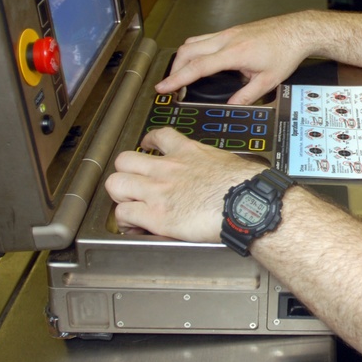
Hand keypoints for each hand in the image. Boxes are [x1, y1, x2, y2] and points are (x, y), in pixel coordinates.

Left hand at [107, 127, 262, 241]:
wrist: (246, 203)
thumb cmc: (245, 186)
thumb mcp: (228, 162)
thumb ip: (214, 164)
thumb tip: (222, 171)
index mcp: (189, 153)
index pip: (160, 136)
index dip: (149, 142)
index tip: (148, 147)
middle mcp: (167, 168)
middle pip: (125, 159)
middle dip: (127, 172)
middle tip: (135, 184)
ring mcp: (158, 191)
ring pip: (116, 183)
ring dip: (121, 195)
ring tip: (130, 205)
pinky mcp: (156, 215)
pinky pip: (123, 214)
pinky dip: (126, 221)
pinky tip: (135, 226)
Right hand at [156, 16, 310, 104]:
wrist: (297, 30)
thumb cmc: (286, 50)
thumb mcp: (269, 80)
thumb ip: (247, 95)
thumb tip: (231, 105)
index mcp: (234, 53)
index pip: (198, 67)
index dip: (178, 78)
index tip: (164, 87)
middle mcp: (227, 39)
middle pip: (188, 51)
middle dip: (174, 69)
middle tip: (168, 85)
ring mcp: (228, 33)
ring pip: (193, 42)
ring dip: (182, 58)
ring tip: (179, 74)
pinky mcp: (231, 31)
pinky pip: (204, 38)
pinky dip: (194, 50)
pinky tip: (197, 60)